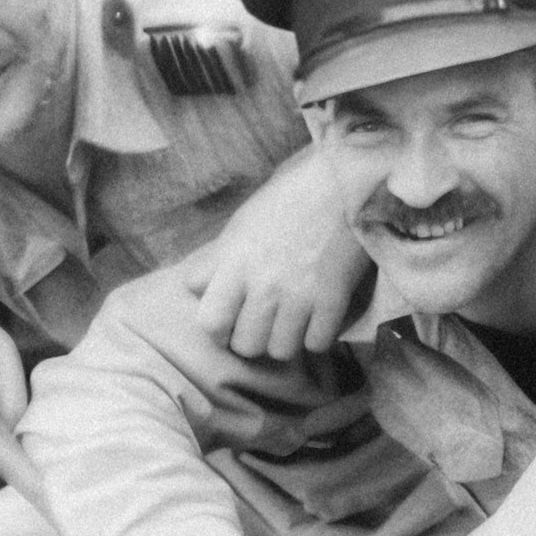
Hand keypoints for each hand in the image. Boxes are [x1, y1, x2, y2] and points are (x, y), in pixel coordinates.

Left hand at [189, 149, 375, 361]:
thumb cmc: (287, 200)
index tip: (229, 324)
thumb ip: (216, 260)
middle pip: (247, 345)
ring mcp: (300, 295)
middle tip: (263, 324)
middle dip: (253, 339)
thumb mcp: (241, 224)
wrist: (341, 184)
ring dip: (285, 340)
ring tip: (291, 322)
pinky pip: (316, 344)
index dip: (219, 330)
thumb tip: (193, 287)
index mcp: (235, 263)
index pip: (211, 323)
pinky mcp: (333, 300)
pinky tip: (316, 319)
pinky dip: (316, 337)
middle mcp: (263, 284)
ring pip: (281, 350)